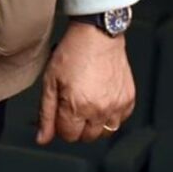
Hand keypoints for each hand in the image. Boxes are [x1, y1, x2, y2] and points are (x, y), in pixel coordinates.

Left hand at [36, 21, 134, 144]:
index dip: (62, 123)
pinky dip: (112, 114)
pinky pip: (120, 119)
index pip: (68, 135)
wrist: (98, 32)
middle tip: (75, 103)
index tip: (62, 109)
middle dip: (78, 125)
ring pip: (105, 132)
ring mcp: (116, 104)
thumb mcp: (50, 81)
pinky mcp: (129, 97)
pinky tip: (104, 98)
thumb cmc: (73, 52)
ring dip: (96, 123)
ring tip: (90, 103)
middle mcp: (99, 109)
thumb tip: (43, 139)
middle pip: (86, 137)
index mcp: (77, 106)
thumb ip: (46, 114)